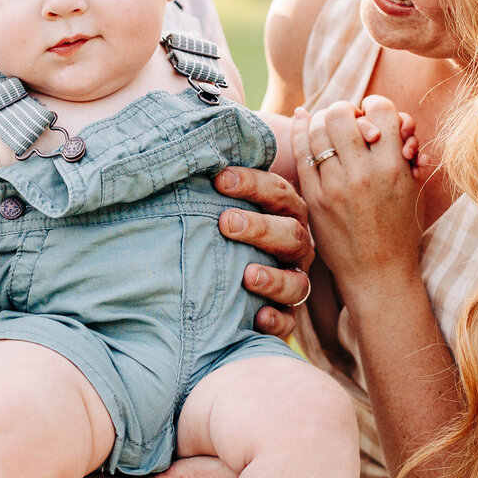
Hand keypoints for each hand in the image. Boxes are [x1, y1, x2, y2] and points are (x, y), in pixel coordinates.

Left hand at [213, 164, 312, 339]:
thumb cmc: (226, 228)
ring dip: (274, 279)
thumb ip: (215, 187)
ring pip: (297, 282)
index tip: (219, 180)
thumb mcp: (223, 202)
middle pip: (290, 234)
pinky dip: (277, 320)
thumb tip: (180, 155)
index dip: (253, 184)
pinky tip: (258, 318)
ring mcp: (294, 280)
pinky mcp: (286, 315)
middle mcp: (295, 246)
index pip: (278, 192)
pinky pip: (290, 322)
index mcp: (285, 213)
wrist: (231, 278)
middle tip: (226, 223)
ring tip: (246, 275)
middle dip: (260, 228)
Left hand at [293, 98, 423, 304]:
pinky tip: (302, 118)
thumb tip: (385, 120)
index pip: (381, 110)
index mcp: (394, 167)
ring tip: (331, 130)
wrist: (379, 274)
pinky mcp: (314, 198)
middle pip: (342, 114)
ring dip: (324, 121)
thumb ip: (403, 151)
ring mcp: (335, 185)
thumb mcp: (412, 187)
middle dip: (346, 111)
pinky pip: (300, 152)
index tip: (374, 116)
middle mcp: (363, 173)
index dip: (376, 106)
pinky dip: (299, 129)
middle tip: (350, 122)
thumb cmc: (401, 229)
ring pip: (317, 129)